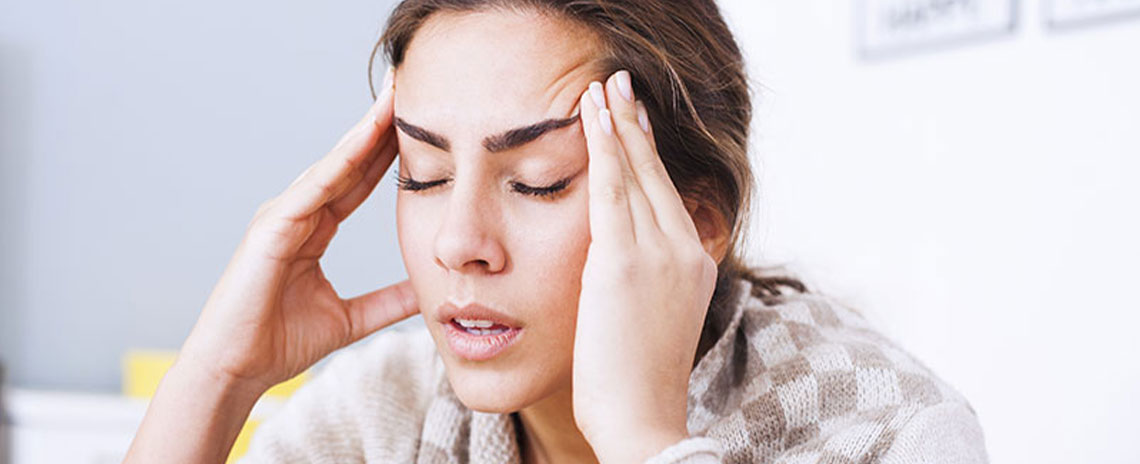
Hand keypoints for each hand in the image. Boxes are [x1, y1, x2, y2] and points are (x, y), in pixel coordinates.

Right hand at [176, 69, 417, 392]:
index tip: (422, 123)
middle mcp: (297, 213)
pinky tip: (363, 140)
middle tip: (409, 87)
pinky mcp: (270, 229)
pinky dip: (338, 164)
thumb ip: (388, 302)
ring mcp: (281, 217)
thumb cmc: (278, 343)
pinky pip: (311, 190)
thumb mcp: (351, 318)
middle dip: (378, 124)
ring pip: (332, 165)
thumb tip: (427, 290)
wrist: (235, 370)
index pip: (360, 179)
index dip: (389, 150)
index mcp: (314, 228)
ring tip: (393, 98)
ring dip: (363, 131)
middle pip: (348, 161)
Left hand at [571, 71, 718, 460]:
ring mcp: (659, 254)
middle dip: (635, 124)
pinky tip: (590, 117)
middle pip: (656, 173)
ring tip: (599, 88)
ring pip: (634, 173)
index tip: (632, 121)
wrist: (643, 422)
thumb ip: (641, 281)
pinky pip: (611, 190)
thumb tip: (612, 261)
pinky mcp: (625, 263)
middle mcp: (685, 250)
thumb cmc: (636, 383)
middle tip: (619, 84)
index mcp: (694, 264)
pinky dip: (603, 148)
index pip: (666, 195)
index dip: (647, 154)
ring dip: (616, 124)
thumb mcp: (650, 320)